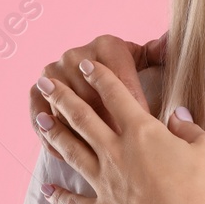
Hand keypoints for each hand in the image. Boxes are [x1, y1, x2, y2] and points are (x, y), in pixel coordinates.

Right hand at [29, 33, 164, 149]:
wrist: (90, 73)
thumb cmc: (127, 71)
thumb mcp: (144, 60)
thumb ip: (159, 53)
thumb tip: (168, 42)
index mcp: (107, 45)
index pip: (121, 81)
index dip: (135, 108)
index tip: (149, 130)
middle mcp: (76, 55)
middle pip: (92, 99)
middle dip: (108, 128)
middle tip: (125, 153)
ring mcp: (52, 72)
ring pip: (67, 112)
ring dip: (81, 138)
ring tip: (98, 161)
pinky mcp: (36, 90)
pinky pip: (41, 119)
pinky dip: (52, 139)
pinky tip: (67, 157)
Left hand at [35, 57, 204, 203]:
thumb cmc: (201, 187)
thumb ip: (189, 127)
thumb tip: (178, 115)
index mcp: (141, 132)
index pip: (115, 95)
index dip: (99, 76)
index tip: (85, 64)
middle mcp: (115, 152)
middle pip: (82, 118)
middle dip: (62, 96)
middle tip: (46, 81)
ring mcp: (104, 181)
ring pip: (71, 152)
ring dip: (54, 134)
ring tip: (39, 120)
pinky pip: (74, 202)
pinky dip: (59, 197)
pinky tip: (46, 190)